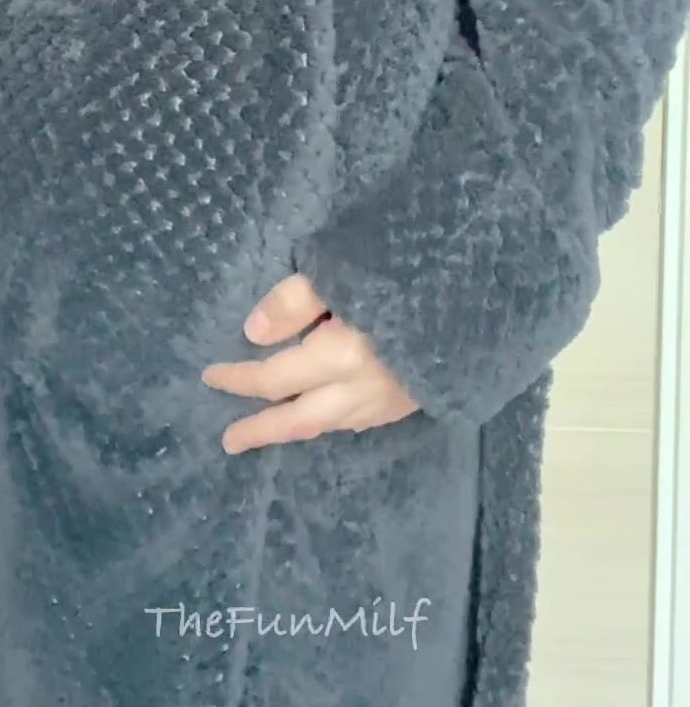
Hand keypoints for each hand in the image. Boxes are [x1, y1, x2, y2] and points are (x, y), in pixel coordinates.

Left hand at [201, 272, 419, 452]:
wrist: (495, 288)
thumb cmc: (417, 265)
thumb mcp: (346, 266)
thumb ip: (296, 299)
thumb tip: (254, 333)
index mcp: (343, 355)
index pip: (274, 378)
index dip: (239, 378)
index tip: (210, 376)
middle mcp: (366, 388)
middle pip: (300, 419)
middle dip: (261, 430)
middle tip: (229, 441)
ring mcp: (396, 398)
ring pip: (334, 424)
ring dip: (298, 427)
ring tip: (272, 428)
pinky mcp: (419, 396)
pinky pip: (363, 420)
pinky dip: (333, 421)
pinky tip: (328, 413)